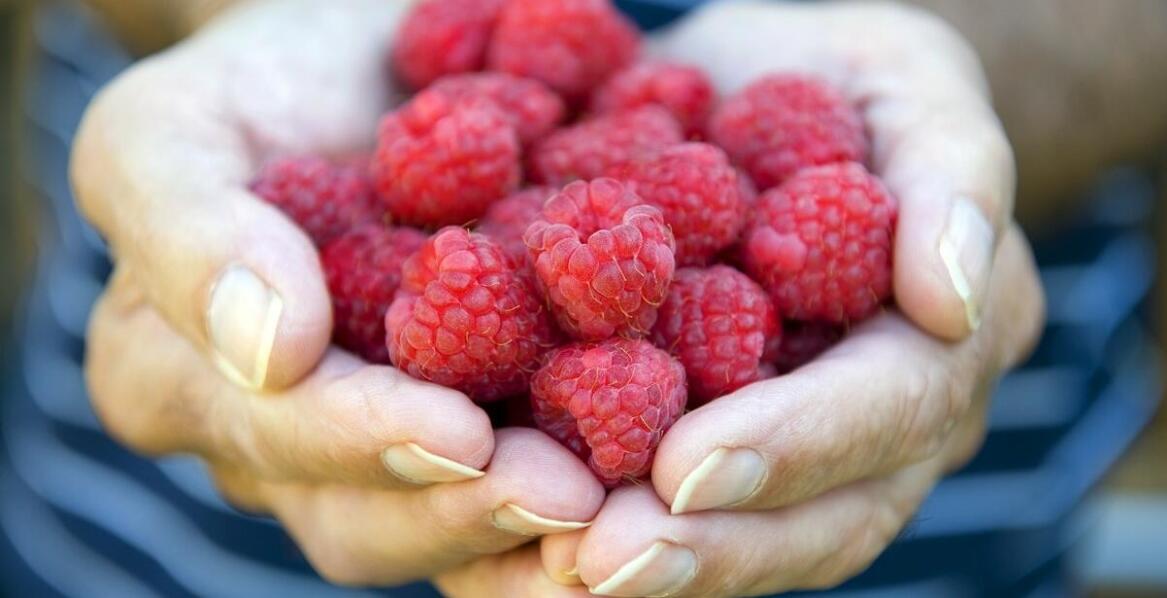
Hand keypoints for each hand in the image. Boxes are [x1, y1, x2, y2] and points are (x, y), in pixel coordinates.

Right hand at [75, 0, 601, 586]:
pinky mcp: (478, 413)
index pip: (275, 438)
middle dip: (469, 512)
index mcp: (187, 383)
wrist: (360, 61)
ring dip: (540, 528)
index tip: (460, 433)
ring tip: (627, 512)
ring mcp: (385, 434)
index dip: (365, 443)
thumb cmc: (253, 81)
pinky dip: (594, 482)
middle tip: (570, 500)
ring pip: (448, 518)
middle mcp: (286, 438)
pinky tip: (664, 483)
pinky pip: (524, 467)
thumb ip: (187, 229)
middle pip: (366, 517)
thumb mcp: (173, 126)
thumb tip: (267, 352)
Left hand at [541, 3, 1044, 595]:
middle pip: (824, 517)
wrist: (752, 94)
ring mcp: (804, 447)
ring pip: (752, 541)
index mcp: (940, 334)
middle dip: (714, 546)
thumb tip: (953, 300)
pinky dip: (602, 536)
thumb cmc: (834, 73)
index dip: (796, 444)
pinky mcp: (716, 441)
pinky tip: (520, 552)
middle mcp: (883, 419)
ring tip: (554, 572)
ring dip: (654, 570)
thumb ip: (952, 171)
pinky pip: (678, 514)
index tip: (685, 470)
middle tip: (602, 561)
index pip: (891, 407)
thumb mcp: (904, 76)